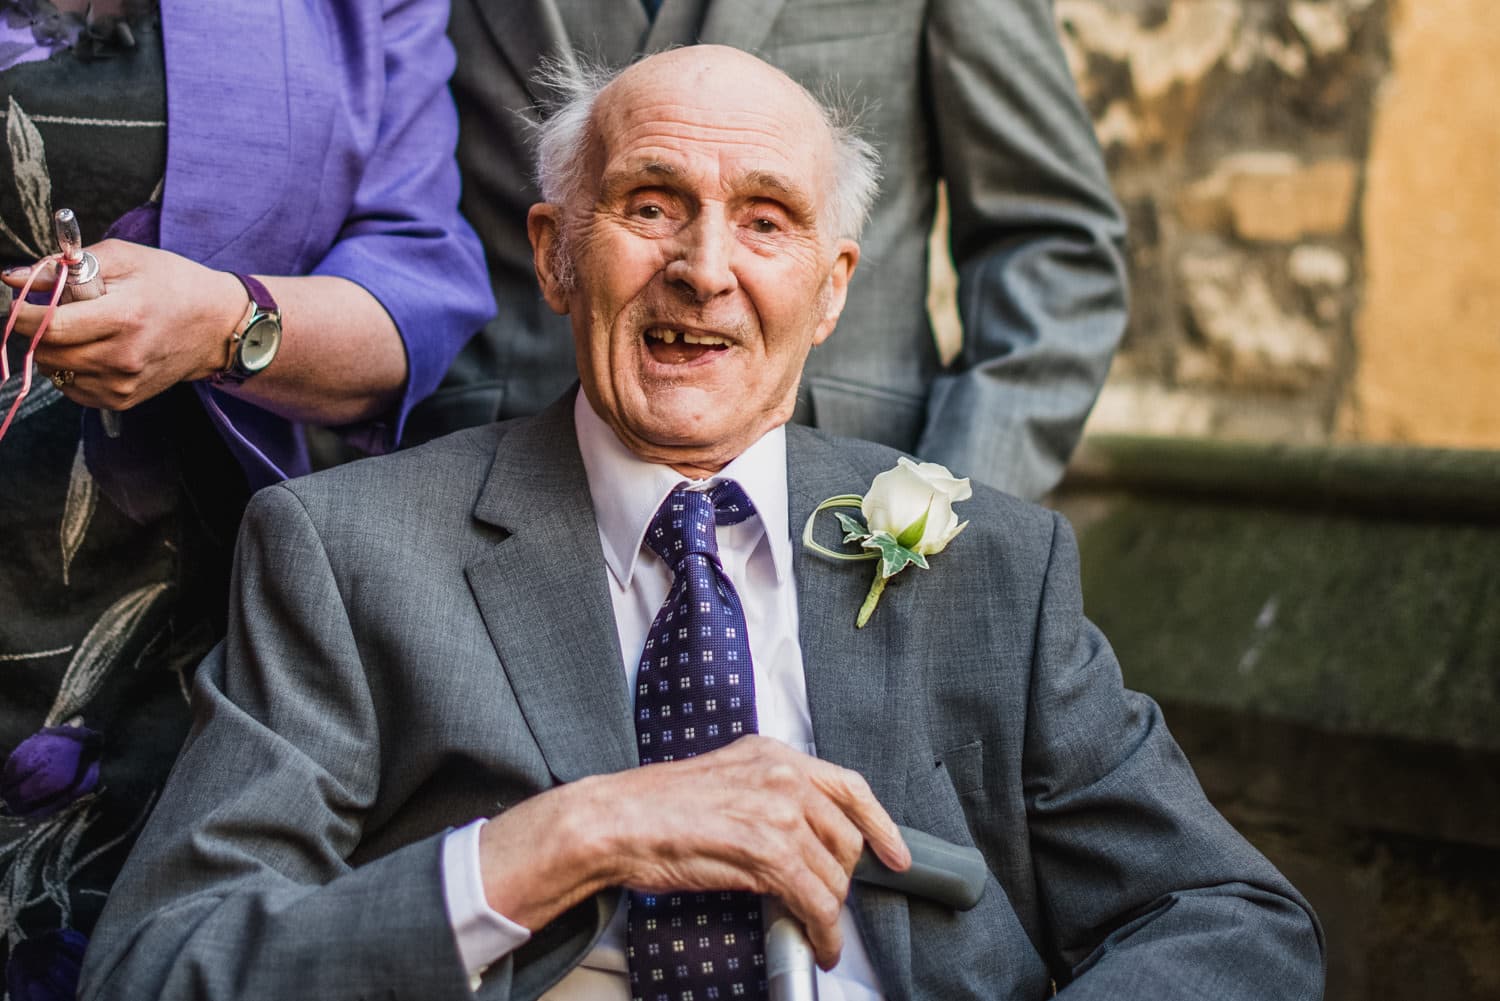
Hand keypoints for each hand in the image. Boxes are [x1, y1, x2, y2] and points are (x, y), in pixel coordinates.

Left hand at [2, 240, 243, 409]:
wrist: (217, 327)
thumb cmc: (172, 284)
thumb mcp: (123, 258)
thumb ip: (64, 265)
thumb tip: (13, 280)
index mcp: (125, 317)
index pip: (50, 327)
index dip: (23, 314)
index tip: (19, 302)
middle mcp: (124, 357)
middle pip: (47, 353)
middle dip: (36, 331)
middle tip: (54, 311)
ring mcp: (123, 383)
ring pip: (54, 371)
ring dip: (54, 350)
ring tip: (81, 330)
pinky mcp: (123, 400)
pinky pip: (71, 388)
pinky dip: (70, 368)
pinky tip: (92, 350)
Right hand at [478, 736, 909, 969]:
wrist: (617, 820)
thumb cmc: (655, 807)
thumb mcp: (724, 779)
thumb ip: (768, 794)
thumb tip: (802, 836)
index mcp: (774, 754)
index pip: (848, 785)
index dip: (880, 823)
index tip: (896, 853)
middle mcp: (784, 775)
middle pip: (846, 835)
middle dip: (842, 876)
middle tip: (825, 899)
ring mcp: (779, 811)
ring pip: (833, 873)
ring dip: (828, 909)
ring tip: (815, 928)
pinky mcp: (769, 851)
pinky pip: (816, 901)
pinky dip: (823, 931)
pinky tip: (817, 945)